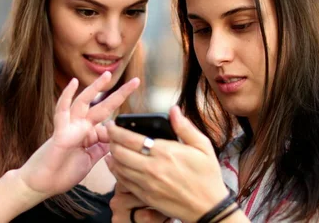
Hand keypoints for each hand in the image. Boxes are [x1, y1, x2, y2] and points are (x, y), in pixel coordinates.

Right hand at [18, 71, 139, 197]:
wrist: (42, 184)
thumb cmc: (63, 172)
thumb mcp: (89, 159)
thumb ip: (101, 148)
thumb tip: (114, 138)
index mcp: (87, 134)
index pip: (108, 123)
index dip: (118, 128)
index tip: (118, 132)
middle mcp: (79, 126)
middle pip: (102, 107)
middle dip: (119, 95)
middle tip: (135, 82)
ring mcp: (70, 127)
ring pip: (84, 102)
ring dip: (96, 88)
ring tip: (108, 76)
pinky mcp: (60, 132)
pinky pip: (62, 111)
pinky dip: (67, 96)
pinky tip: (73, 83)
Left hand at [106, 106, 228, 221]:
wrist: (208, 207)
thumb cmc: (208, 176)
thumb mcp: (203, 146)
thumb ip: (185, 127)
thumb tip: (173, 110)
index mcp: (165, 152)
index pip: (131, 138)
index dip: (117, 130)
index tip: (112, 124)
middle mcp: (152, 168)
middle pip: (119, 152)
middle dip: (110, 140)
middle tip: (109, 134)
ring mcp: (147, 184)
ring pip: (118, 167)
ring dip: (112, 155)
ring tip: (111, 147)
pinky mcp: (146, 196)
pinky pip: (123, 182)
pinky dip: (116, 171)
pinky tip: (115, 164)